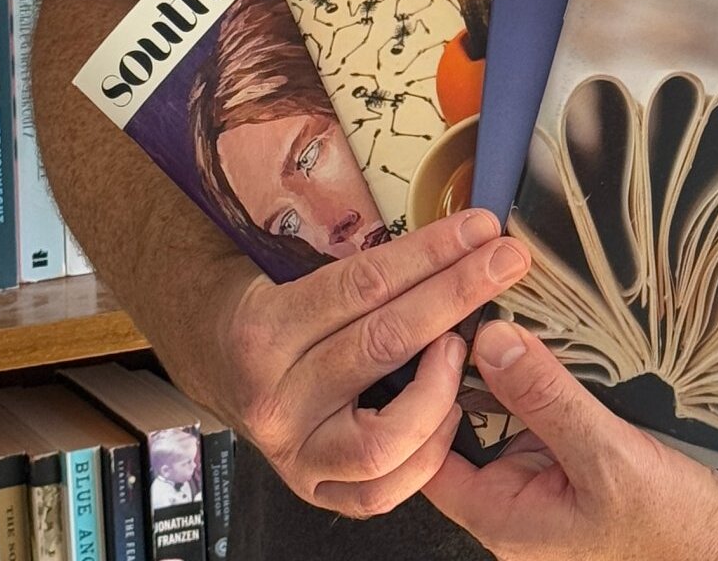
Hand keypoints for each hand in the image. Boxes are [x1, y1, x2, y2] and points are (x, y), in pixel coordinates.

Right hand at [172, 209, 529, 517]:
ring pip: (388, 436)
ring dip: (445, 384)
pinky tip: (449, 408)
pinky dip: (428, 450)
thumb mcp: (290, 268)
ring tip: (468, 344)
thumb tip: (456, 234)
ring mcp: (294, 452)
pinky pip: (384, 489)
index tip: (480, 230)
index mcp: (262, 330)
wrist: (213, 363)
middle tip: (504, 263)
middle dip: (457, 294)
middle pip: (385, 343)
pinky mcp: (315, 488)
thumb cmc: (268, 310)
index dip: (431, 254)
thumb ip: (364, 263)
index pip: (365, 285)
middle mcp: (274, 398)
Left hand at [423, 321, 717, 560]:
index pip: (430, 457)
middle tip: (482, 315)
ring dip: (518, 371)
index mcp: (504, 518)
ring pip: (511, 415)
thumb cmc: (678, 528)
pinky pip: (549, 415)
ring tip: (521, 321)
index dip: (425, 400)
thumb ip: (547, 399)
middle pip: (469, 428)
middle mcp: (517, 504)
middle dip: (475, 373)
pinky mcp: (579, 463)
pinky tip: (561, 347)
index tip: (440, 343)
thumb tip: (493, 341)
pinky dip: (553, 382)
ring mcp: (548, 483)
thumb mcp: (609, 456)